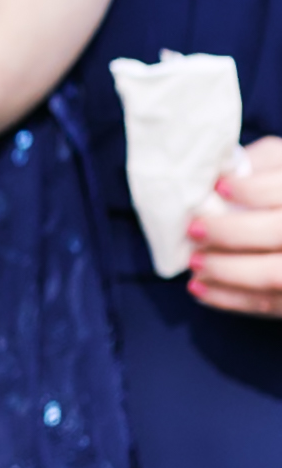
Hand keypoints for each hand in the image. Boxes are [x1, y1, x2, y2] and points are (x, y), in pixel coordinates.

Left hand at [187, 136, 281, 316]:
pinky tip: (199, 288)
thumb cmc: (279, 190)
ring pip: (273, 273)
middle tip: (194, 229)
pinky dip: (229, 298)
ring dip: (227, 270)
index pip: (281, 191)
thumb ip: (258, 163)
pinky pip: (266, 304)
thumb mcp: (279, 165)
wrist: (281, 236)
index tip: (218, 187)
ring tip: (194, 263)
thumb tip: (217, 173)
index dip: (251, 189)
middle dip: (232, 232)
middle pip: (278, 232)